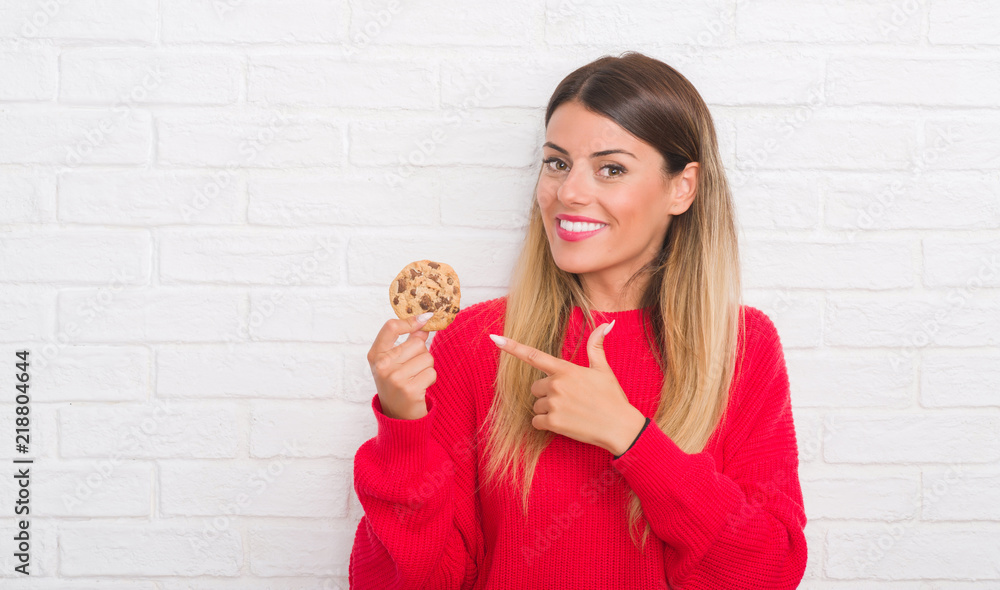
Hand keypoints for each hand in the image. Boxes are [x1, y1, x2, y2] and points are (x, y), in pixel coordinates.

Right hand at [368, 311, 435, 419]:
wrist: (397, 417)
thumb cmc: (397, 385)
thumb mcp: (395, 362)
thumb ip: (408, 342)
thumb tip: (424, 323)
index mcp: (375, 355)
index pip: (391, 327)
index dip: (410, 321)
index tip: (424, 318)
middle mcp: (382, 365)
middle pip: (417, 343)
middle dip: (421, 354)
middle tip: (412, 369)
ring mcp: (395, 378)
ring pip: (427, 357)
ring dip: (427, 368)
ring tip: (416, 379)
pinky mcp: (409, 389)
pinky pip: (432, 372)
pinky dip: (430, 379)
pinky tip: (420, 387)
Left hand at [488, 320, 646, 455]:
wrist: (620, 427)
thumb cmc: (612, 397)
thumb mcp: (603, 369)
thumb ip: (596, 346)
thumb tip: (607, 323)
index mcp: (565, 369)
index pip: (533, 355)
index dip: (512, 346)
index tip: (494, 338)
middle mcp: (556, 384)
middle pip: (535, 387)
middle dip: (546, 393)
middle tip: (569, 399)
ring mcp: (553, 404)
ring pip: (536, 405)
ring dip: (547, 409)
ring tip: (570, 412)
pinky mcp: (553, 422)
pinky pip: (536, 421)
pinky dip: (545, 424)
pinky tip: (564, 423)